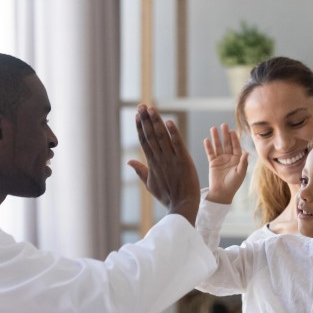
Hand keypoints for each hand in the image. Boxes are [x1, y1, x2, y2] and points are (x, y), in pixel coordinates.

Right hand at [127, 104, 200, 225]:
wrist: (182, 206)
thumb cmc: (167, 196)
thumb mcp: (150, 184)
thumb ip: (140, 171)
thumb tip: (128, 161)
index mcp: (152, 163)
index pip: (144, 141)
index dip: (140, 127)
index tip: (137, 115)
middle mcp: (160, 159)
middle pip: (151, 136)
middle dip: (145, 120)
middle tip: (142, 106)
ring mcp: (171, 159)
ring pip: (162, 137)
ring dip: (156, 122)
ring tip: (151, 109)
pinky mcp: (184, 161)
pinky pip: (178, 144)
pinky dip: (173, 133)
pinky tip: (169, 121)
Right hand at [204, 123, 248, 204]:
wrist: (222, 193)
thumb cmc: (233, 184)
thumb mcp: (240, 173)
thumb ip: (243, 163)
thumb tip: (247, 152)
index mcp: (237, 159)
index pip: (236, 146)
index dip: (234, 139)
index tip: (232, 131)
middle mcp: (229, 157)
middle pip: (227, 144)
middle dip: (225, 135)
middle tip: (224, 125)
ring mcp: (220, 159)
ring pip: (218, 146)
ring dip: (216, 138)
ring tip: (213, 128)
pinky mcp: (213, 163)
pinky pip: (210, 153)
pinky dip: (208, 146)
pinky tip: (207, 140)